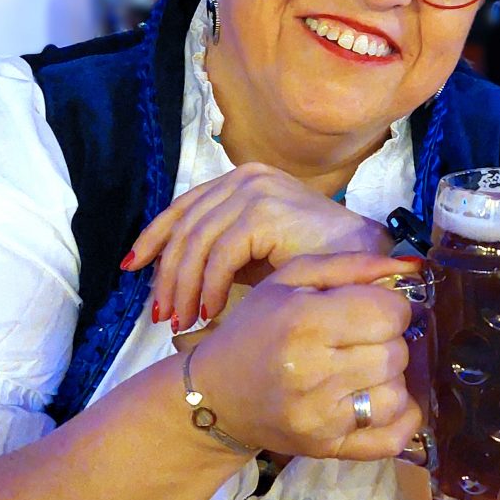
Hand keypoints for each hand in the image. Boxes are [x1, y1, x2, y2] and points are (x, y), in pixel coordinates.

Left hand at [122, 162, 393, 330]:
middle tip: (162, 314)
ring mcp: (255, 191)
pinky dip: (209, 286)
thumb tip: (171, 277)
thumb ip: (219, 252)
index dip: (154, 237)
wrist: (366, 259)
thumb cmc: (316, 260)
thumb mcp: (256, 252)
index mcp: (242, 180)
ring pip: (197, 243)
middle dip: (167, 274)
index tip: (133, 268)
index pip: (184, 206)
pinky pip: (221, 255)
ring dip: (184, 287)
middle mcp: (246, 178)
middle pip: (186, 227)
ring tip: (182, 320)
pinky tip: (210, 310)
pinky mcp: (265, 211)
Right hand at [186, 253, 422, 459]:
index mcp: (305, 322)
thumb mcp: (291, 281)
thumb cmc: (256, 329)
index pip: (390, 314)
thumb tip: (411, 267)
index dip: (391, 307)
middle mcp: (313, 373)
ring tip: (363, 370)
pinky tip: (377, 401)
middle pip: (396, 353)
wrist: (216, 397)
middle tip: (363, 340)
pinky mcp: (327, 449)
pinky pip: (392, 440)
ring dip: (389, 379)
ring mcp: (321, 418)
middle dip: (388, 341)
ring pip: (397, 395)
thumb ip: (351, 265)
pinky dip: (398, 420)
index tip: (373, 310)